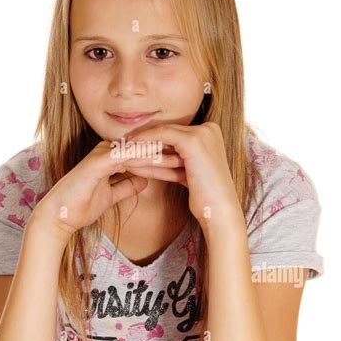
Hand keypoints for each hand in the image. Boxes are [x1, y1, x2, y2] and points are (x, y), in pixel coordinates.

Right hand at [30, 139, 183, 239]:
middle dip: (168, 151)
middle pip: (144, 148)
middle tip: (192, 155)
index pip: (144, 154)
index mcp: (113, 157)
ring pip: (138, 149)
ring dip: (160, 151)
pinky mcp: (97, 162)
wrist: (60, 216)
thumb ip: (127, 185)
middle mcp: (109, 151)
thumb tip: (144, 179)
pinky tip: (160, 159)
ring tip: (182, 155)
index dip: (166, 157)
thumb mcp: (112, 195)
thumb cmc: (81, 205)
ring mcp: (102, 154)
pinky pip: (125, 156)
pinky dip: (143, 157)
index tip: (187, 163)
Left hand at [122, 122, 243, 229]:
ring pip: (163, 133)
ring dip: (141, 142)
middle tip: (122, 145)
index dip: (153, 140)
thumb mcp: (189, 171)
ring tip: (121, 148)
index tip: (133, 147)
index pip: (176, 134)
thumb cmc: (204, 196)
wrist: (219, 212)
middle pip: (169, 132)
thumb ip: (176, 159)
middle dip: (145, 140)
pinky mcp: (193, 141)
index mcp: (211, 133)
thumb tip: (152, 154)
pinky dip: (143, 142)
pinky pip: (161, 136)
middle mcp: (209, 128)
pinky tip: (128, 150)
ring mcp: (202, 133)